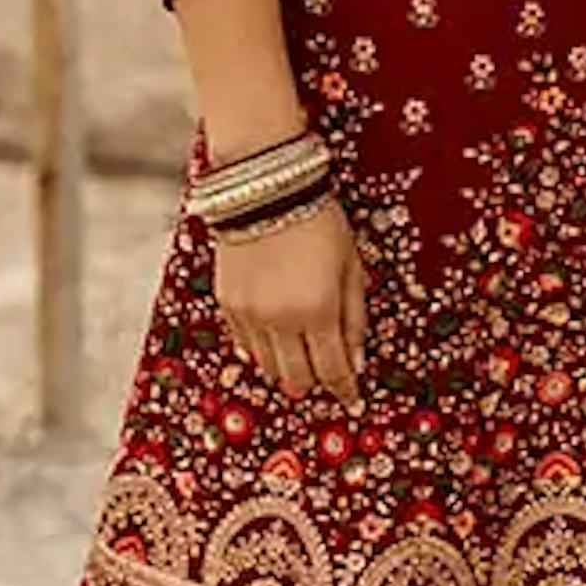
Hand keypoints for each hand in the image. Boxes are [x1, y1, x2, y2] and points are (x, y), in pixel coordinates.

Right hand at [214, 194, 366, 404]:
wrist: (266, 187)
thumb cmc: (319, 221)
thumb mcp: (351, 266)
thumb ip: (354, 317)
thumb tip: (357, 360)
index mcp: (318, 310)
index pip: (333, 371)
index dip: (345, 390)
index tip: (352, 398)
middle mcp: (281, 320)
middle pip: (298, 379)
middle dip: (316, 382)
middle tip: (327, 374)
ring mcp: (250, 314)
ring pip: (270, 367)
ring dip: (289, 367)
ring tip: (302, 351)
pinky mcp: (228, 304)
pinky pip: (246, 345)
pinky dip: (264, 348)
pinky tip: (277, 332)